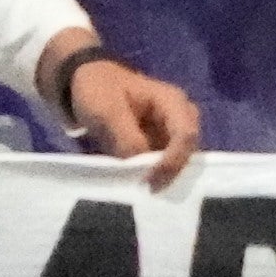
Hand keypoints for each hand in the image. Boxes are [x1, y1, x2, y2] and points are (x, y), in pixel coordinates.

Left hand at [50, 44, 207, 180]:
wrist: (86, 82)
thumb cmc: (99, 90)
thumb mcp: (108, 111)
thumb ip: (127, 139)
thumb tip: (141, 168)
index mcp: (172, 101)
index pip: (185, 135)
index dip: (172, 162)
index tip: (149, 182)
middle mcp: (179, 117)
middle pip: (189, 150)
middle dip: (172, 173)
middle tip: (149, 192)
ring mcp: (170, 132)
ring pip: (179, 160)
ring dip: (164, 177)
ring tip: (144, 194)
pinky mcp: (159, 144)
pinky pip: (165, 164)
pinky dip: (154, 176)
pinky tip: (140, 188)